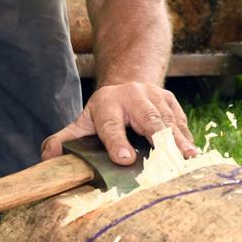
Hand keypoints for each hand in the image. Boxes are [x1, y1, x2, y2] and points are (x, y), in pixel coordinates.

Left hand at [40, 82, 197, 163]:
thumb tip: (48, 159)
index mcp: (107, 103)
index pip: (111, 125)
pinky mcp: (171, 102)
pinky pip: (181, 122)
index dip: (117, 142)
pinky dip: (187, 138)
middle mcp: (133, 96)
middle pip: (148, 118)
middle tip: (168, 159)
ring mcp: (155, 97)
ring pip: (169, 120)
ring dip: (179, 140)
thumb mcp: (82, 123)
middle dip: (158, 138)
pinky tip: (194, 156)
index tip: (124, 160)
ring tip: (188, 159)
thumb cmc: (103, 113)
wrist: (129, 82)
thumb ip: (63, 141)